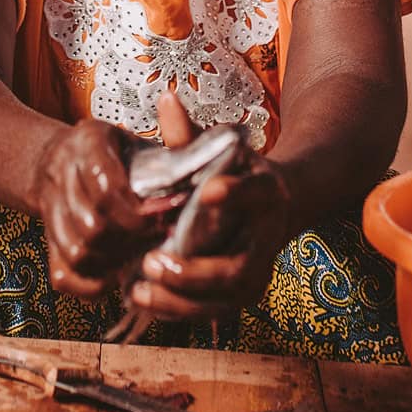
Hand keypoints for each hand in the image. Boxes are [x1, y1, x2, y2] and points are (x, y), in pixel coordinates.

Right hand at [34, 120, 160, 298]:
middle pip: (92, 225)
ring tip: (139, 254)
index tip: (163, 220)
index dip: (137, 214)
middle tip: (156, 239)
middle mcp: (61, 173)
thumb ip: (167, 160)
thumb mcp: (138, 141)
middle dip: (130, 239)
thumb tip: (206, 184)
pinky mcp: (47, 240)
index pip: (106, 189)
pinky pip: (63, 276)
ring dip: (113, 261)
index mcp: (88, 143)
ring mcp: (50, 209)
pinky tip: (115, 274)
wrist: (56, 157)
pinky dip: (91, 285)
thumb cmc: (112, 152)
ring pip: (77, 252)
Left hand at [129, 151, 292, 321]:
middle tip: (152, 261)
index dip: (235, 192)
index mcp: (266, 192)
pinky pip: (212, 312)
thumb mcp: (218, 149)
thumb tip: (166, 100)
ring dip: (180, 300)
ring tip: (140, 288)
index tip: (207, 190)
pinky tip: (143, 298)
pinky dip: (177, 309)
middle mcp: (268, 237)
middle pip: (238, 267)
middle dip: (195, 272)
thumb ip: (189, 135)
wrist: (272, 206)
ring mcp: (258, 271)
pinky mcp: (241, 295)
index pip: (256, 192)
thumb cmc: (234, 173)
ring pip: (225, 299)